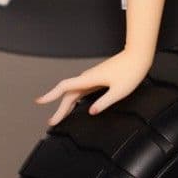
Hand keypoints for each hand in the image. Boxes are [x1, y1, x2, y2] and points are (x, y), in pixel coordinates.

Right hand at [35, 49, 152, 125]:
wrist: (139, 56)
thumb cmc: (131, 71)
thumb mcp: (119, 91)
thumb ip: (104, 102)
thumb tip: (91, 112)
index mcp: (90, 79)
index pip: (65, 87)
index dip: (51, 95)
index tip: (39, 101)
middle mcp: (89, 77)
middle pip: (68, 93)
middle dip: (59, 108)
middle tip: (52, 122)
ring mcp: (93, 76)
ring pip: (74, 91)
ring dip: (66, 104)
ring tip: (61, 116)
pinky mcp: (98, 77)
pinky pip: (81, 89)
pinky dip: (75, 98)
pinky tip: (75, 104)